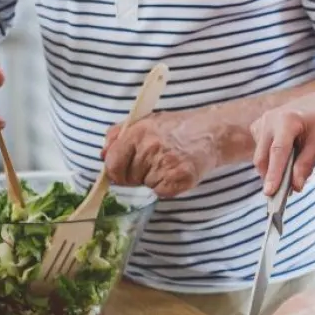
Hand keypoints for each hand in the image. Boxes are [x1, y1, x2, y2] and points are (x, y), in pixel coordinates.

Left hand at [102, 110, 220, 196]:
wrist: (211, 133)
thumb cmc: (177, 128)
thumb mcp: (146, 121)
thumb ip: (119, 135)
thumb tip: (102, 154)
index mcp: (138, 132)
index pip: (113, 164)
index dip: (115, 172)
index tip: (121, 173)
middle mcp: (150, 148)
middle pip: (128, 178)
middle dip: (136, 174)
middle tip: (153, 163)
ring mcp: (165, 165)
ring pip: (144, 186)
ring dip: (153, 180)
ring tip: (167, 164)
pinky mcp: (178, 179)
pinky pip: (160, 192)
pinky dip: (166, 187)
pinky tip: (175, 173)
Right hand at [250, 90, 314, 195]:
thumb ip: (306, 164)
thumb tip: (295, 187)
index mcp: (287, 120)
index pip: (277, 152)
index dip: (273, 173)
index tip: (270, 192)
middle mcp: (270, 119)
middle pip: (263, 157)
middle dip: (270, 176)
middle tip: (281, 194)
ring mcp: (262, 120)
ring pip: (260, 155)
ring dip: (271, 167)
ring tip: (289, 171)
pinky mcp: (258, 125)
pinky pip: (260, 149)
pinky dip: (270, 157)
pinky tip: (286, 154)